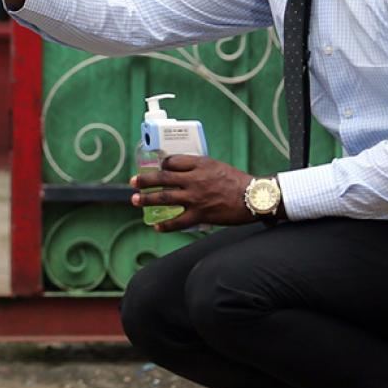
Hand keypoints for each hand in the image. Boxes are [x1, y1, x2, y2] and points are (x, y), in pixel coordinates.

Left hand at [130, 155, 255, 230]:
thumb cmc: (237, 181)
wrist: (254, 198)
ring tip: (135, 200)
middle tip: (133, 182)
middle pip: (162, 178)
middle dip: (144, 180)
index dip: (161, 165)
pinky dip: (166, 225)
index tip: (156, 168)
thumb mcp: (216, 166)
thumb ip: (197, 167)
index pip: (171, 161)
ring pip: (164, 198)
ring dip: (147, 199)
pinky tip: (157, 226)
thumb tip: (180, 170)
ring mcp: (195, 198)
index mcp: (198, 164)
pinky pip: (178, 221)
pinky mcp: (200, 214)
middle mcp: (194, 179)